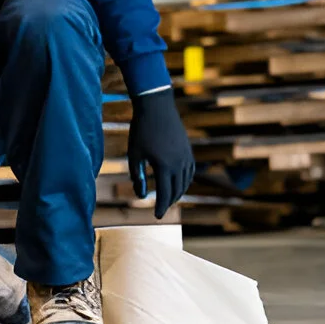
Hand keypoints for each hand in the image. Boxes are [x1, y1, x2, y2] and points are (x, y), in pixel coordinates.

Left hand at [126, 88, 194, 217]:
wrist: (156, 106)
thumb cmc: (141, 130)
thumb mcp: (135, 155)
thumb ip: (138, 176)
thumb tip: (141, 195)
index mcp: (164, 166)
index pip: (165, 194)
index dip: (161, 207)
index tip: (156, 216)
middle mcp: (179, 164)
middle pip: (177, 190)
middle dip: (169, 202)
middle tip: (161, 210)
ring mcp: (186, 156)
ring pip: (185, 182)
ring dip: (178, 192)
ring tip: (169, 199)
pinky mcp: (188, 149)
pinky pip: (190, 171)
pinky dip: (185, 181)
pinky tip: (179, 183)